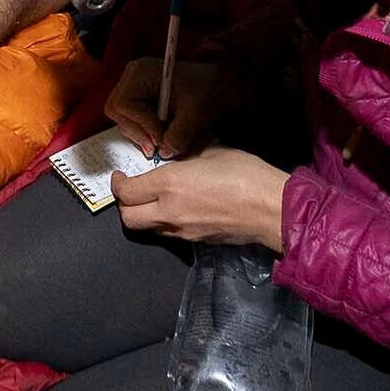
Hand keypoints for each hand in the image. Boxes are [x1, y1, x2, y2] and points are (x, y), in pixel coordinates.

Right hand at [106, 57, 233, 158]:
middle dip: (137, 131)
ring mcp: (133, 87)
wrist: (216, 86)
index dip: (141, 124)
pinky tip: (160, 135)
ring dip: (140, 133)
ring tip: (162, 142)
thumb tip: (164, 152)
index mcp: (141, 72)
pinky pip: (130, 120)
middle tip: (157, 147)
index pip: (124, 104)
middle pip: (117, 111)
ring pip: (122, 118)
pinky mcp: (138, 98)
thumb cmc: (207, 91)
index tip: (160, 139)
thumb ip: (179, 135)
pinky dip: (143, 131)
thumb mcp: (195, 115)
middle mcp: (133, 76)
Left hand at [110, 147, 290, 249]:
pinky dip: (166, 222)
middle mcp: (169, 212)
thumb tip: (179, 148)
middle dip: (124, 205)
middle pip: (129, 219)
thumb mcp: (213, 151)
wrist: (271, 210)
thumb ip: (188, 151)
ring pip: (149, 229)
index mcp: (169, 185)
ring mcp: (182, 231)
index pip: (127, 192)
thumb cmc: (245, 174)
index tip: (121, 175)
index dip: (118, 184)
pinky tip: (181, 208)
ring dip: (145, 215)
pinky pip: (170, 233)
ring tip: (156, 199)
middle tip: (132, 190)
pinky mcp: (196, 242)